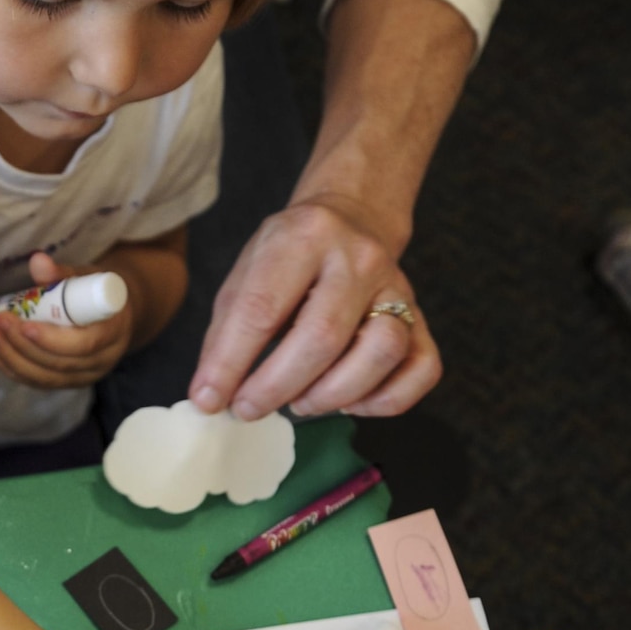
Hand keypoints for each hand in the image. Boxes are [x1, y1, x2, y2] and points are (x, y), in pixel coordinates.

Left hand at [0, 251, 132, 390]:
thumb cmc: (95, 292)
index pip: (83, 345)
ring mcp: (84, 375)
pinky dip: (12, 369)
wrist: (111, 313)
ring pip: (46, 377)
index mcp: (112, 332)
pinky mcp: (68, 382)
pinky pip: (38, 382)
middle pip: (59, 363)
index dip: (51, 340)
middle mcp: (102, 360)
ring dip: (13, 358)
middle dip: (23, 346)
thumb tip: (37, 260)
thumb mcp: (84, 277)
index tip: (25, 325)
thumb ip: (61, 273)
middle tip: (0, 322)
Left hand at [190, 195, 441, 419]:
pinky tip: (348, 400)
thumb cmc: (289, 257)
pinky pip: (422, 370)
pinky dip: (383, 400)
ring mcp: (398, 288)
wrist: (352, 221)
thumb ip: (226, 333)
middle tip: (248, 409)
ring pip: (380, 352)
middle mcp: (358, 258)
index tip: (208, 399)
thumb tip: (210, 396)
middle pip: (323, 336)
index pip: (262, 308)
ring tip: (299, 402)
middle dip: (277, 386)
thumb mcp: (246, 275)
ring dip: (331, 394)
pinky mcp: (421, 319)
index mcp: (303, 236)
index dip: (230, 362)